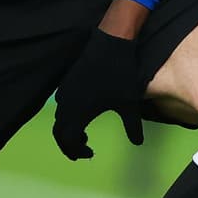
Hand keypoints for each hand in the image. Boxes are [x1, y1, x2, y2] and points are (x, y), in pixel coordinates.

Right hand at [51, 29, 144, 159]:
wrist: (111, 43)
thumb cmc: (120, 74)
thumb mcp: (129, 104)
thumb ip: (133, 127)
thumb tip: (138, 144)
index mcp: (79, 112)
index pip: (68, 141)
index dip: (76, 151)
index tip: (90, 154)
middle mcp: (67, 103)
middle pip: (59, 132)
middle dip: (69, 145)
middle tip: (84, 152)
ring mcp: (65, 91)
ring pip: (60, 118)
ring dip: (69, 130)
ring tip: (85, 135)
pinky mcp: (67, 81)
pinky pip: (62, 105)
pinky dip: (68, 116)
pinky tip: (84, 114)